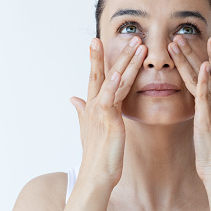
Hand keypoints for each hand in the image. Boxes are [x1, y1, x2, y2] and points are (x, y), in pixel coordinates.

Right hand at [70, 36, 145, 187]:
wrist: (96, 175)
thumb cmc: (96, 154)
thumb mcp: (89, 128)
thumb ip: (82, 111)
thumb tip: (73, 98)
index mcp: (96, 105)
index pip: (98, 76)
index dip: (100, 58)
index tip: (100, 41)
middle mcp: (96, 104)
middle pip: (106, 73)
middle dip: (118, 53)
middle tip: (130, 35)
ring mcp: (101, 111)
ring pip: (114, 80)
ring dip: (125, 61)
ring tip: (137, 44)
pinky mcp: (108, 120)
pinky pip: (110, 99)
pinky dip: (112, 85)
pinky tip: (116, 73)